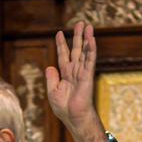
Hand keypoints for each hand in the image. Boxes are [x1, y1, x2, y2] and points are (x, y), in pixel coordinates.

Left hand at [46, 22, 107, 141]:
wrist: (74, 117)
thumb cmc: (64, 109)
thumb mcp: (52, 92)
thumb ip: (51, 78)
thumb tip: (49, 67)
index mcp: (65, 75)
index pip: (64, 56)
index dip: (61, 45)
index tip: (59, 33)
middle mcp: (74, 71)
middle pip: (76, 50)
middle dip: (78, 37)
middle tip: (80, 24)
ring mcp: (82, 73)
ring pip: (84, 52)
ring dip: (87, 39)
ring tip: (88, 26)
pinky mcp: (87, 75)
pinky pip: (89, 60)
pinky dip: (91, 49)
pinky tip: (91, 39)